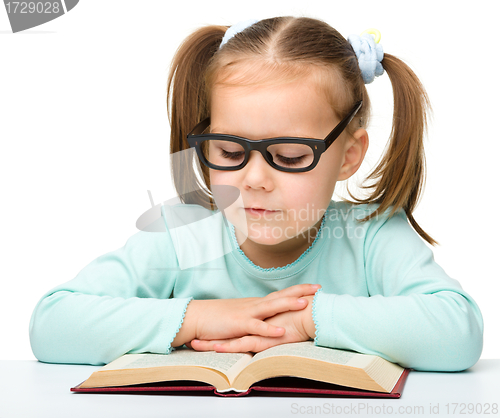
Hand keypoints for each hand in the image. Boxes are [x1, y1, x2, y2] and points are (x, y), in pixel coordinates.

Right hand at [189, 295, 316, 352]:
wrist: (198, 316)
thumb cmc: (219, 317)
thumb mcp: (242, 315)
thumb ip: (256, 316)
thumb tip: (271, 318)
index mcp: (257, 303)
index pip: (281, 294)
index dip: (298, 290)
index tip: (315, 287)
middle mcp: (255, 305)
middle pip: (281, 296)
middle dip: (300, 292)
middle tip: (319, 288)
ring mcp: (247, 313)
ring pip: (271, 307)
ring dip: (288, 305)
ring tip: (305, 303)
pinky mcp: (238, 324)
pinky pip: (256, 327)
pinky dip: (269, 328)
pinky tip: (281, 331)